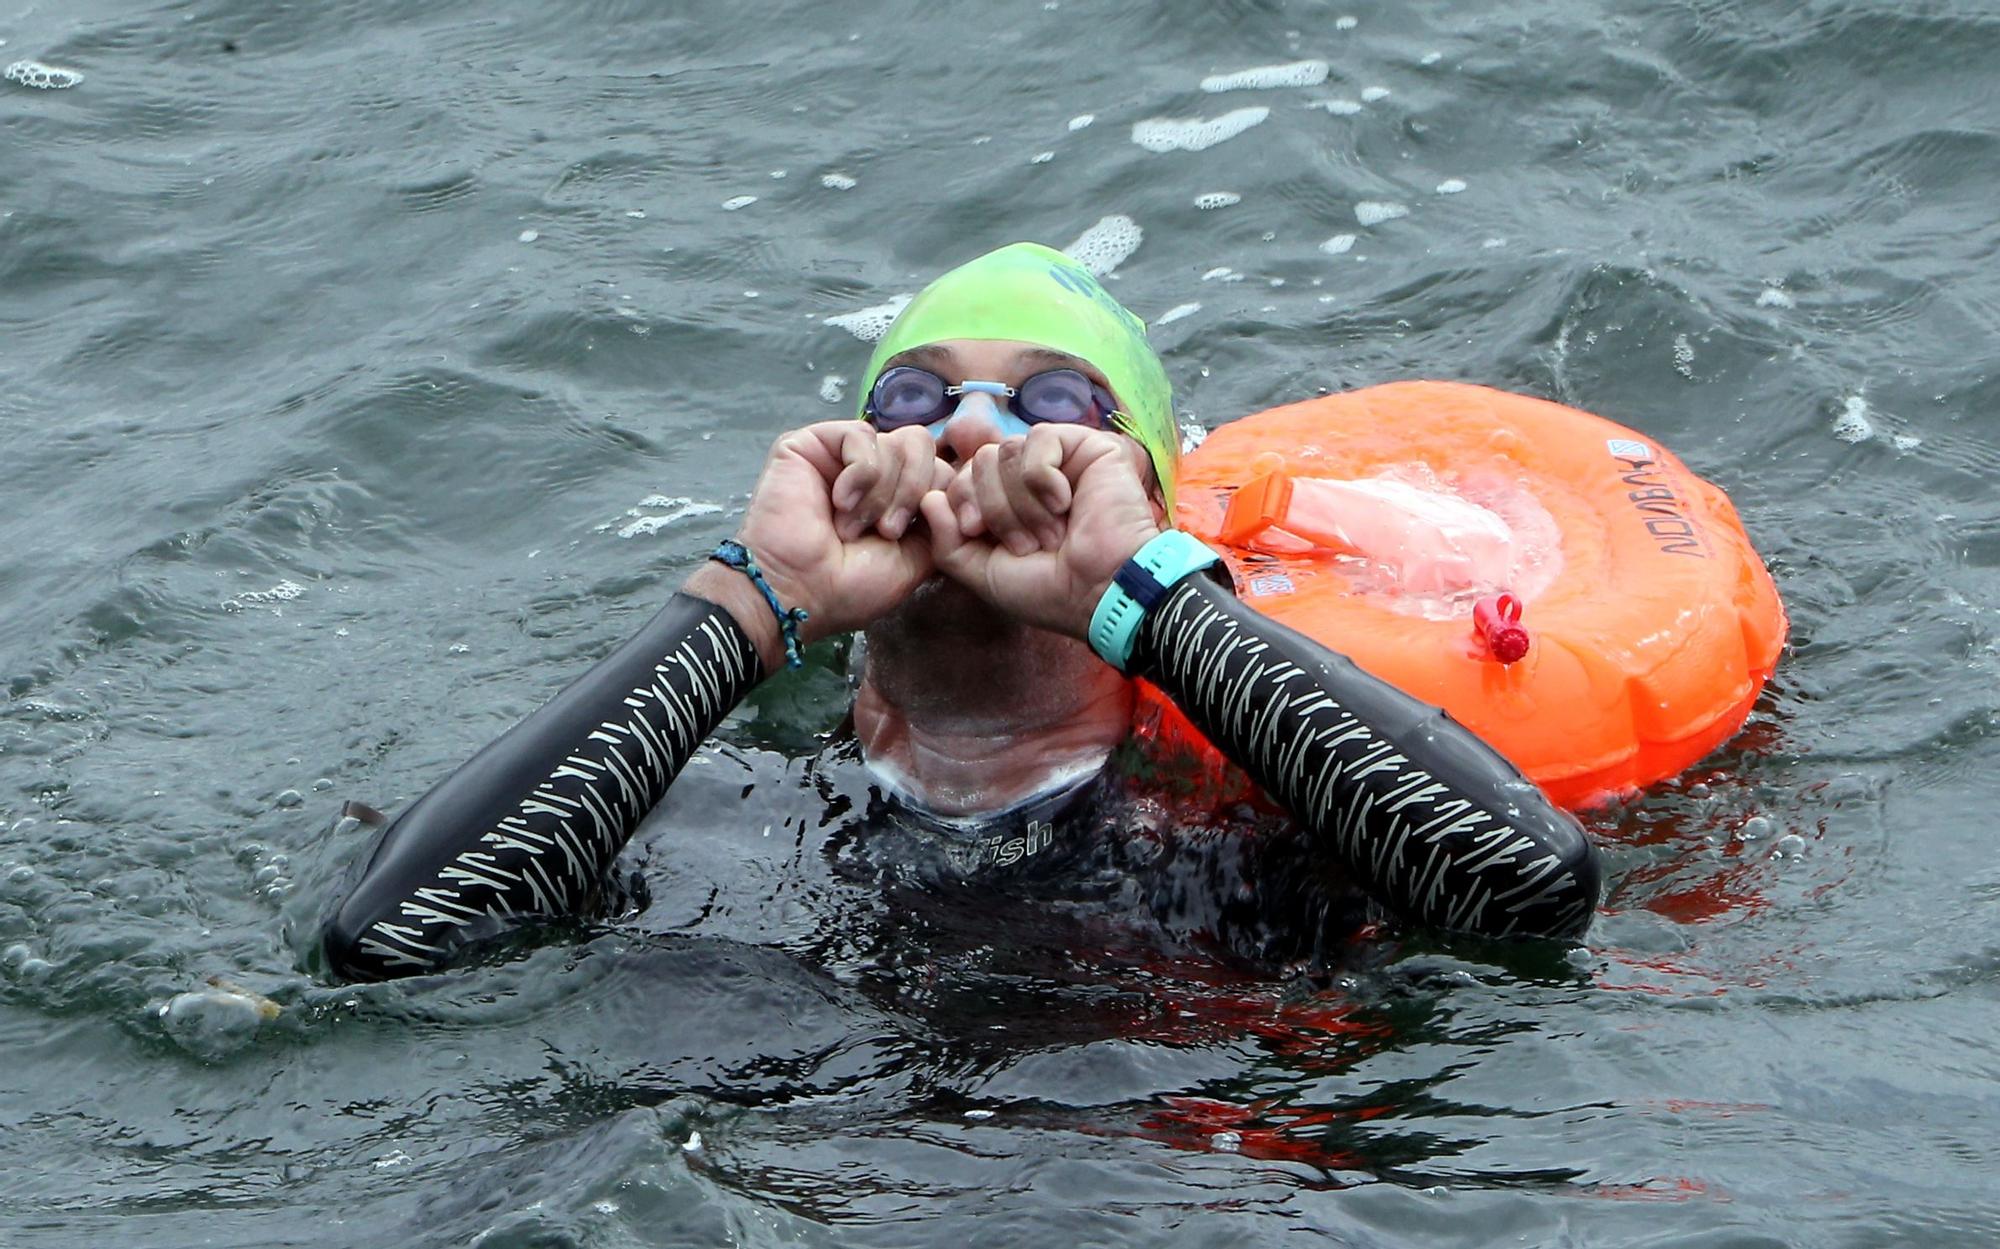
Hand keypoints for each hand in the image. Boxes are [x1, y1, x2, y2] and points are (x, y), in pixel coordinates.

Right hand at [686, 422, 950, 667]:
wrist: (797, 591)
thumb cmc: (850, 586)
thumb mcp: (917, 560)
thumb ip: (944, 522)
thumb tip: (956, 488)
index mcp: (900, 496)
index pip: (945, 467)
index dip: (950, 492)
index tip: (944, 528)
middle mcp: (876, 470)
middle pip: (925, 448)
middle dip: (915, 492)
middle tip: (887, 531)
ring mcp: (845, 455)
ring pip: (899, 441)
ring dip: (883, 492)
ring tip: (853, 526)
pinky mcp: (815, 442)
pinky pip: (862, 435)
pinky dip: (860, 474)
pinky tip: (839, 503)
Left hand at [921, 424, 1163, 639]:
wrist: (1104, 592)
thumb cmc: (1050, 591)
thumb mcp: (984, 574)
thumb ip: (947, 542)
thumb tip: (928, 499)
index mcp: (1006, 505)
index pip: (961, 477)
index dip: (960, 500)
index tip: (973, 530)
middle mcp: (1029, 480)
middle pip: (979, 460)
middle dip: (994, 507)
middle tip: (1027, 543)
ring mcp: (1058, 462)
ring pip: (1006, 450)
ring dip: (1022, 501)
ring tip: (1052, 532)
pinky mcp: (1086, 447)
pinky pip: (1040, 439)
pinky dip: (1043, 478)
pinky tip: (1066, 503)